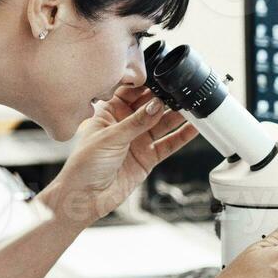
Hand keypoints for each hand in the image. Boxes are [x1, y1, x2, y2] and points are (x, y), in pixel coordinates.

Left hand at [41, 87, 198, 228]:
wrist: (85, 198)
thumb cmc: (84, 166)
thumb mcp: (110, 138)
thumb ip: (136, 122)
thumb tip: (156, 105)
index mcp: (109, 112)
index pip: (131, 92)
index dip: (146, 85)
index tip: (162, 78)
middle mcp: (125, 124)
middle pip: (150, 106)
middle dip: (165, 99)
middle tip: (182, 91)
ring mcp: (137, 140)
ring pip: (162, 124)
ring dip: (177, 116)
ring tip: (192, 106)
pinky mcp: (148, 157)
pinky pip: (168, 144)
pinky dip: (182, 136)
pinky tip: (193, 128)